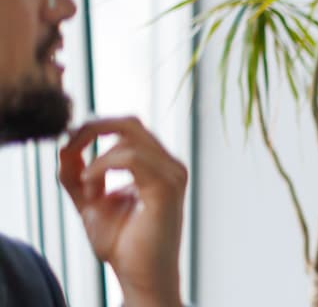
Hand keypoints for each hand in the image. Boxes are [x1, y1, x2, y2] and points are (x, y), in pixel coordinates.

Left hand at [58, 117, 187, 306]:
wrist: (140, 276)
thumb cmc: (124, 244)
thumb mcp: (91, 202)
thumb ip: (78, 176)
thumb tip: (65, 147)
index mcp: (158, 165)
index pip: (128, 127)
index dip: (95, 128)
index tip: (68, 145)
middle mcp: (170, 165)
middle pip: (131, 122)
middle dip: (92, 129)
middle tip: (68, 148)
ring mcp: (172, 174)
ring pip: (129, 137)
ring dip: (95, 158)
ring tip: (86, 189)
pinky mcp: (166, 188)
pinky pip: (130, 158)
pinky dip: (101, 167)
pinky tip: (92, 190)